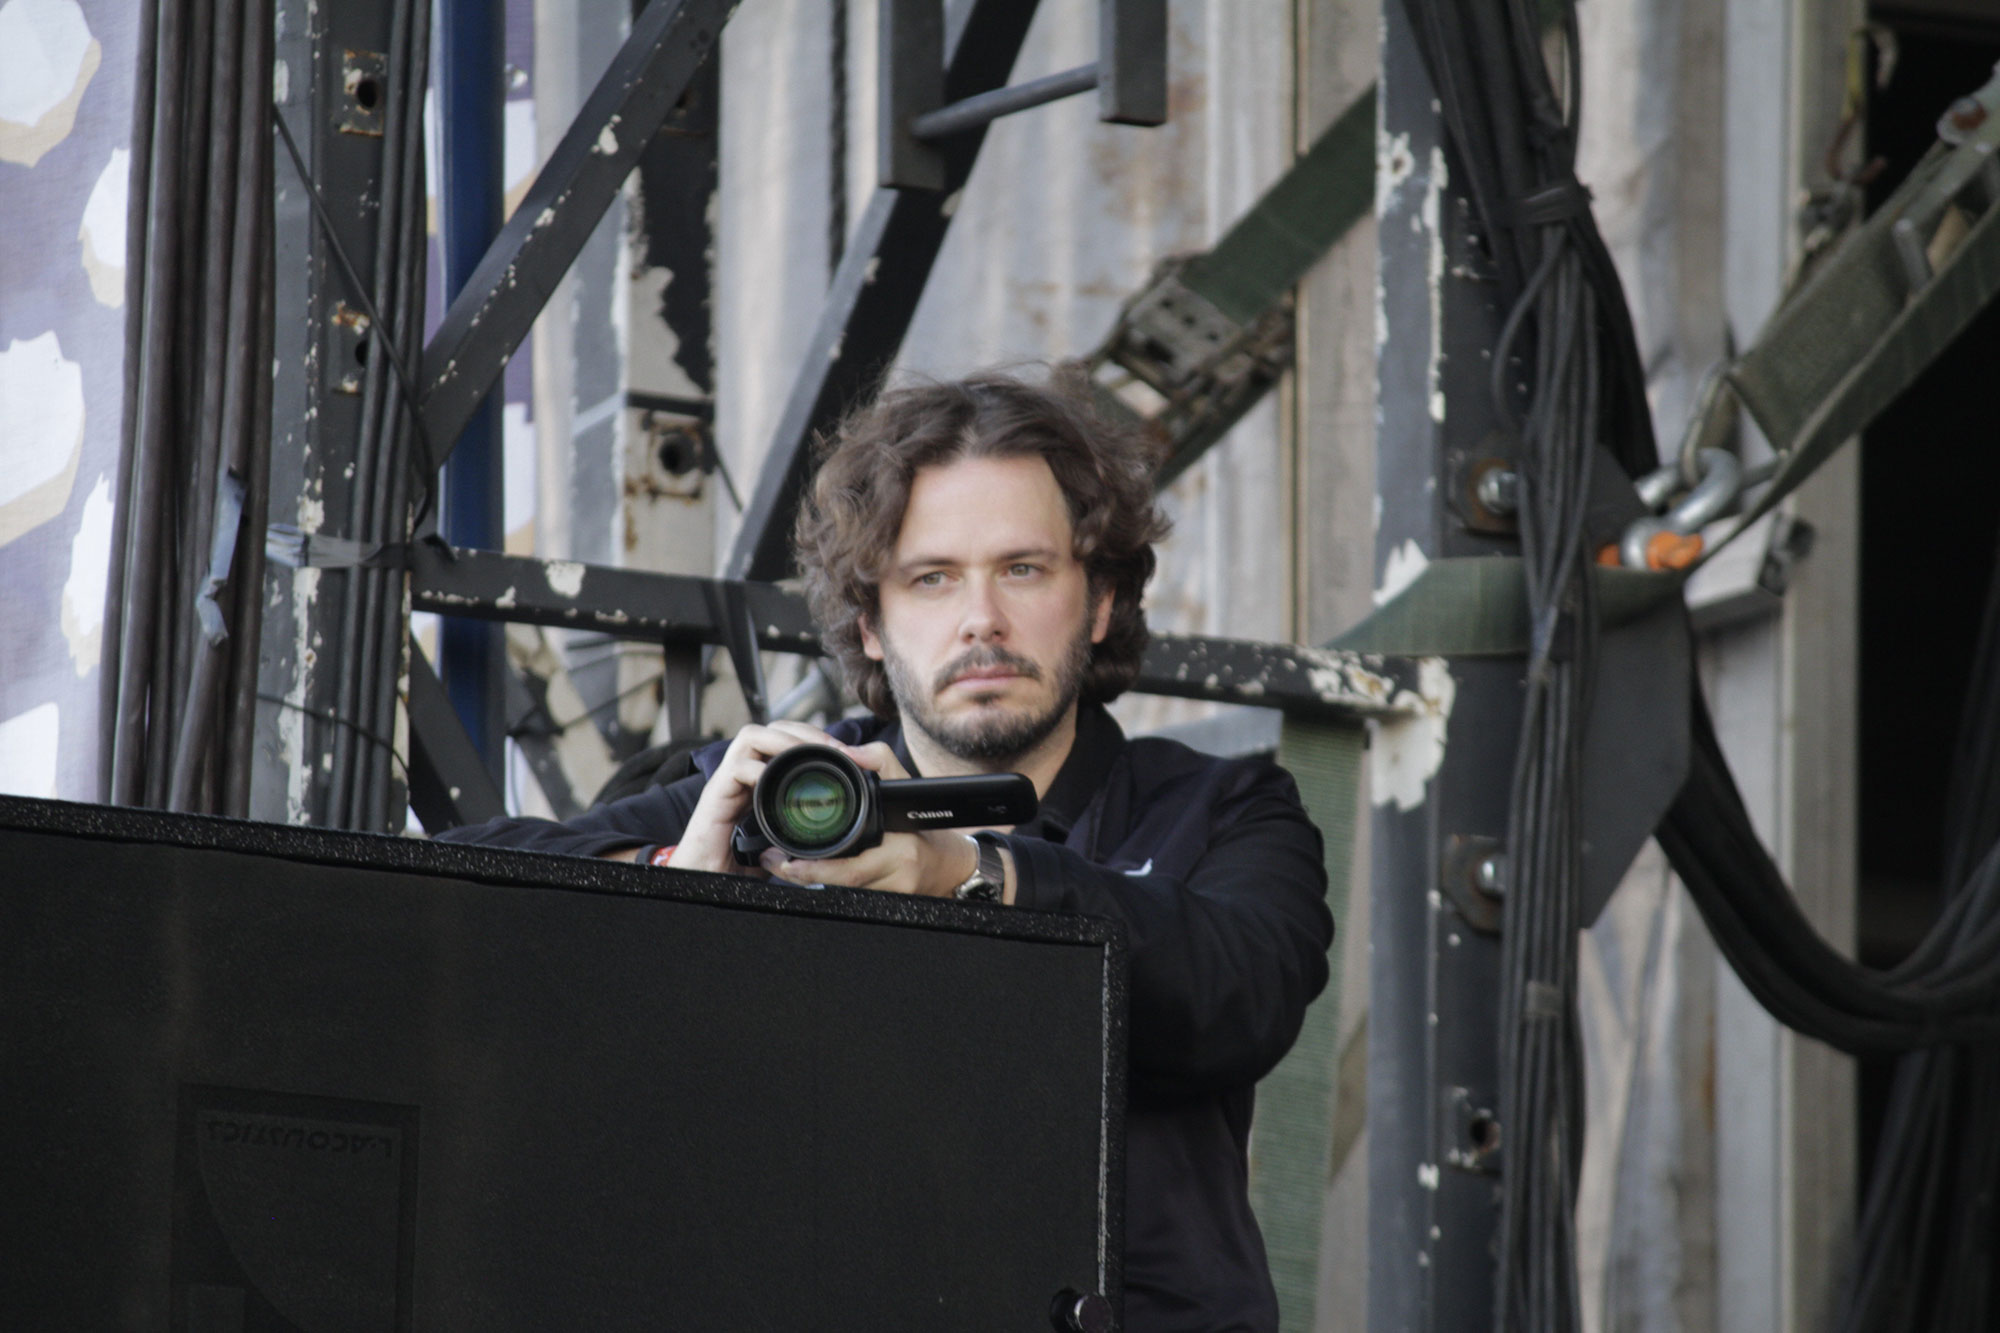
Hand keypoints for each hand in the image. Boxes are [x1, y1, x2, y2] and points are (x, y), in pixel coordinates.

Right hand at [667, 720, 849, 873]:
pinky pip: (736, 768)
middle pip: (771, 728)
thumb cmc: (737, 864)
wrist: (705, 879)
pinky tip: (777, 780)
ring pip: (751, 736)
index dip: (813, 738)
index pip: (784, 739)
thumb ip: (797, 832)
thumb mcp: (778, 843)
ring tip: (808, 753)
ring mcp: (728, 781)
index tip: (842, 753)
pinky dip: (759, 768)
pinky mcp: (715, 795)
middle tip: (832, 747)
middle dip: (803, 731)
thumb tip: (828, 839)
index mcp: (760, 779)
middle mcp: (742, 774)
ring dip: (783, 739)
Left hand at [756, 741, 982, 897]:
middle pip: (841, 884)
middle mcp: (896, 875)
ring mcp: (891, 893)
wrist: (945, 863)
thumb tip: (844, 751)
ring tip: (778, 864)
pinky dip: (825, 884)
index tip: (786, 860)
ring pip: (842, 893)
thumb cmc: (921, 822)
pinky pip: (849, 896)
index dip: (817, 869)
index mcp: (900, 848)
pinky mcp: (885, 904)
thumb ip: (876, 761)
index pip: (852, 867)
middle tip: (772, 860)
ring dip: (808, 880)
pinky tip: (804, 872)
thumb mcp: (904, 783)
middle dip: (802, 875)